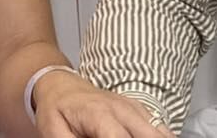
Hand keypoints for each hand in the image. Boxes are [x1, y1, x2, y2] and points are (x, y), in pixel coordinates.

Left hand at [32, 70, 173, 137]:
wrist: (61, 85)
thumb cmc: (56, 110)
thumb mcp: (53, 132)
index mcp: (99, 114)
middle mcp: (123, 109)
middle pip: (150, 135)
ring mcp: (135, 108)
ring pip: (162, 132)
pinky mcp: (141, 111)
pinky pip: (162, 129)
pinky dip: (162, 137)